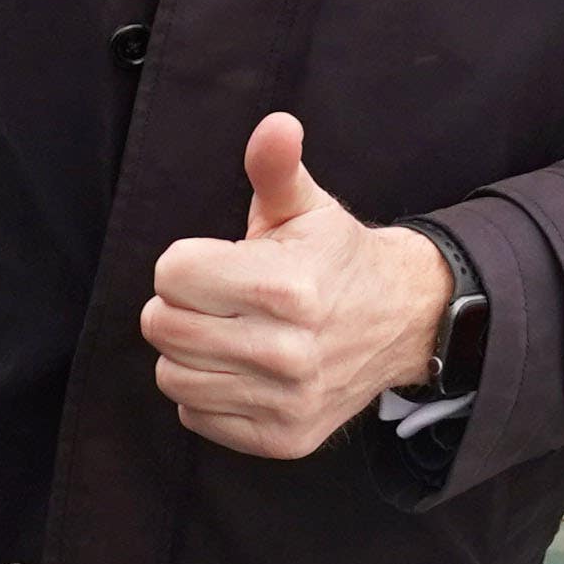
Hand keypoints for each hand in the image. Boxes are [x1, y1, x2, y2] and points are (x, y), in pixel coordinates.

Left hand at [142, 116, 453, 461]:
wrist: (400, 320)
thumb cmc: (335, 257)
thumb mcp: (306, 205)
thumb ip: (275, 166)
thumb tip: (276, 126)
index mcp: (286, 286)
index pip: (171, 274)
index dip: (186, 262)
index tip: (218, 261)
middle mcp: (287, 350)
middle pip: (163, 327)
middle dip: (179, 304)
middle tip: (216, 297)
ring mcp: (286, 400)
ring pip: (172, 376)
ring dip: (188, 351)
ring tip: (226, 330)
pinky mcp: (284, 438)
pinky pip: (197, 416)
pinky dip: (206, 392)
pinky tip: (240, 367)